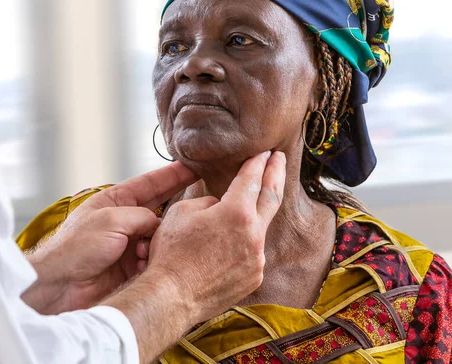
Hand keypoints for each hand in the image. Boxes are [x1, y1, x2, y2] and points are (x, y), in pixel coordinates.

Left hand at [22, 161, 197, 313]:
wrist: (61, 287)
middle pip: (159, 208)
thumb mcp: (111, 220)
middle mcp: (123, 221)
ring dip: (159, 241)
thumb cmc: (76, 248)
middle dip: (177, 206)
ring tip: (146, 249)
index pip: (149, 184)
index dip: (171, 175)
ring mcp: (128, 244)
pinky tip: (146, 264)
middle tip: (201, 200)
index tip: (192, 168)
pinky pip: (155, 258)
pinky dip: (154, 260)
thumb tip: (161, 224)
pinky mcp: (132, 267)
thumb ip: (142, 216)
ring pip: (159, 236)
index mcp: (114, 201)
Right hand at [104, 151, 286, 362]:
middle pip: (272, 197)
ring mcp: (257, 259)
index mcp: (237, 213)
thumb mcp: (182, 212)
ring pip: (260, 229)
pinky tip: (232, 242)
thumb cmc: (171, 254)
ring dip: (257, 213)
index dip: (258, 163)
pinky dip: (246, 243)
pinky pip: (253, 253)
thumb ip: (208, 202)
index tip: (264, 153)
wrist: (171, 297)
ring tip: (254, 201)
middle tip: (280, 159)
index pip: (252, 179)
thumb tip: (218, 205)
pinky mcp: (253, 277)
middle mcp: (254, 235)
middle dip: (277, 174)